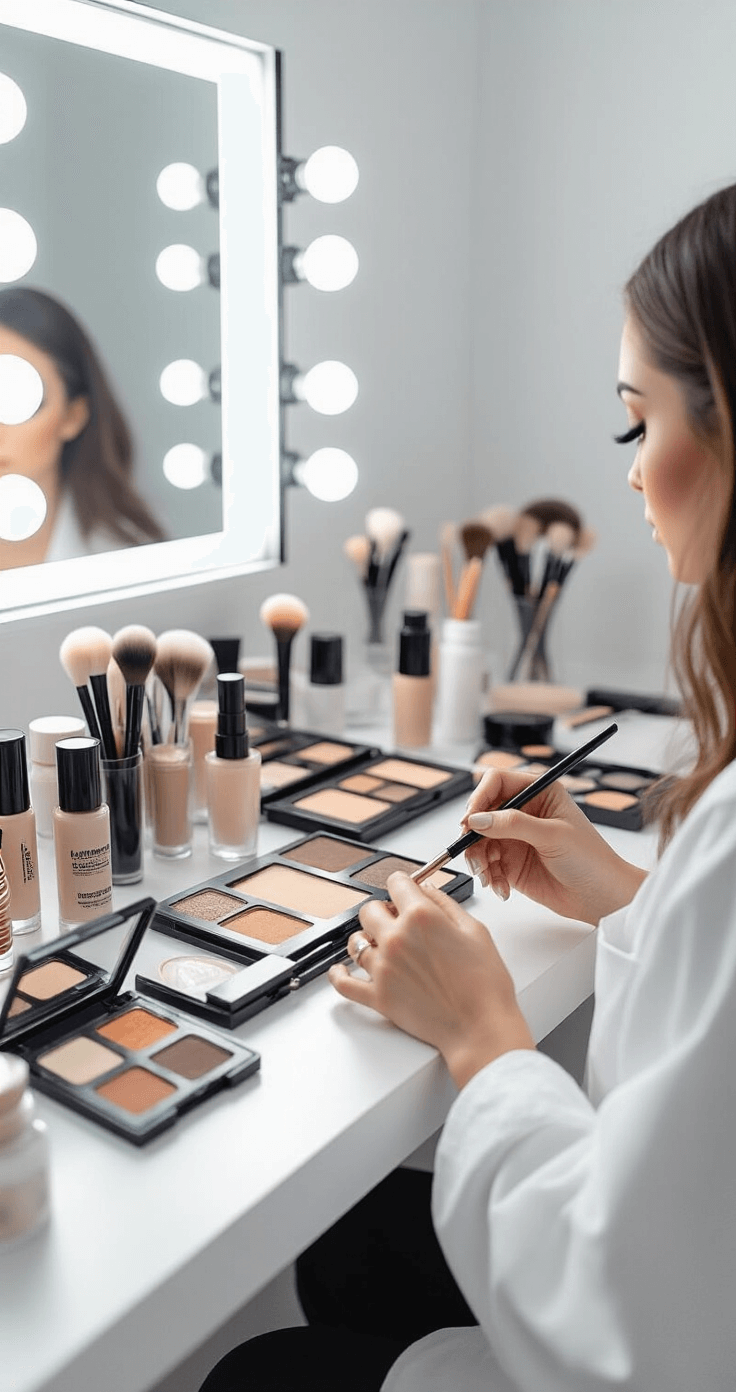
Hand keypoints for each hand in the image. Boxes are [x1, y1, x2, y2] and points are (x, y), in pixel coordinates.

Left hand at [329, 872, 533, 1089]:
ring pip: (356, 942)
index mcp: (421, 917)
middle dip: (383, 911)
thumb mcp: (475, 931)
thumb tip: (427, 888)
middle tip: (397, 920)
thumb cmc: (484, 984)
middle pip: (370, 910)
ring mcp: (383, 968)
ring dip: (367, 940)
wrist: (480, 1028)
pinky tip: (341, 970)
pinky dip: (339, 975)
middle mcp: (396, 938)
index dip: (403, 885)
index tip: (405, 890)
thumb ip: (446, 904)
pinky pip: (344, 983)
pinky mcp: (377, 996)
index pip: (397, 883)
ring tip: (381, 946)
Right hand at [463, 766, 646, 924]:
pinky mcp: (512, 863)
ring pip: (479, 841)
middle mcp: (525, 812)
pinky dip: (488, 876)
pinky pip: (487, 865)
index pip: (497, 782)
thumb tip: (478, 819)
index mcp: (539, 792)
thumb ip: (513, 824)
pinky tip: (501, 888)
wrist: (602, 898)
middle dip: (474, 835)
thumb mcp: (553, 836)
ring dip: (478, 860)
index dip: (480, 797)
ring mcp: (516, 838)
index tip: (471, 819)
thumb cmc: (591, 860)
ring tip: (488, 878)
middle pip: (482, 813)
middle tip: (474, 854)